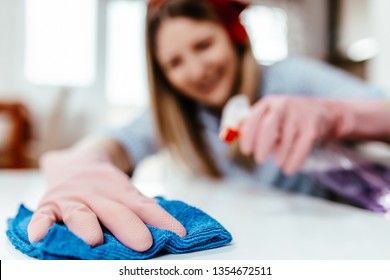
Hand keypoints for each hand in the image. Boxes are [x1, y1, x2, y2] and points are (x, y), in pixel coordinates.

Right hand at [28, 149, 186, 251]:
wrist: (76, 161)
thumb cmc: (105, 185)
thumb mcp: (125, 192)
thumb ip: (141, 208)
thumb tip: (171, 229)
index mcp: (120, 192)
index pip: (144, 206)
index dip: (161, 220)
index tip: (177, 234)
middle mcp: (97, 195)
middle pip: (114, 211)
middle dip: (128, 227)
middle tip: (143, 242)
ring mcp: (72, 199)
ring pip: (80, 214)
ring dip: (87, 226)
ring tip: (94, 240)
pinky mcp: (49, 205)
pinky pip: (42, 216)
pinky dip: (40, 225)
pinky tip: (40, 235)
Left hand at [238, 95, 340, 174]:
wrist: (324, 112)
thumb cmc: (288, 119)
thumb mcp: (269, 116)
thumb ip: (249, 126)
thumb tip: (223, 137)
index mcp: (268, 103)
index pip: (253, 118)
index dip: (247, 136)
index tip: (246, 150)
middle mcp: (283, 106)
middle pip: (268, 127)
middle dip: (262, 146)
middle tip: (259, 159)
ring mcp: (299, 116)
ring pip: (285, 141)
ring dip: (279, 156)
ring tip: (278, 162)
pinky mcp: (313, 127)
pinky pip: (300, 148)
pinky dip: (293, 162)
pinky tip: (288, 168)